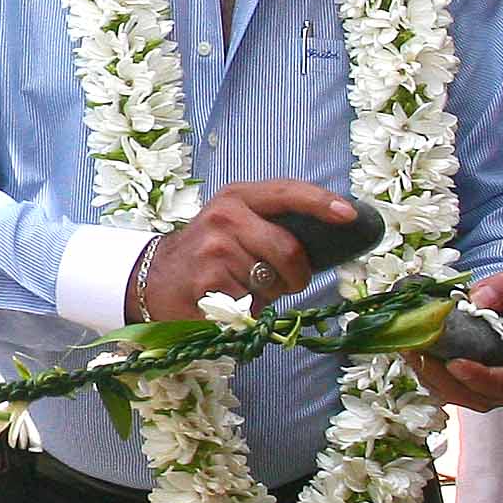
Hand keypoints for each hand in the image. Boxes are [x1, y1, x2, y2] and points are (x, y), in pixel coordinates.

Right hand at [131, 181, 361, 321]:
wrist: (154, 279)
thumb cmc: (207, 255)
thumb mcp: (234, 224)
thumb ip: (272, 226)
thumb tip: (326, 240)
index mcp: (236, 197)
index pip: (286, 192)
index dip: (320, 202)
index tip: (349, 215)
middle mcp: (225, 217)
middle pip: (288, 249)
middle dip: (298, 275)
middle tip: (287, 283)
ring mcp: (215, 250)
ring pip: (272, 281)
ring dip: (268, 294)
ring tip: (242, 288)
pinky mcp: (208, 283)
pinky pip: (252, 303)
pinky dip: (248, 310)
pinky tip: (227, 302)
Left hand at [407, 270, 502, 411]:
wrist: (500, 311)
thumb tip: (479, 301)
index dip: (482, 378)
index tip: (454, 364)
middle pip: (479, 397)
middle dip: (446, 379)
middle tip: (420, 353)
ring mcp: (487, 392)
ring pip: (457, 397)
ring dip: (430, 376)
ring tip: (410, 348)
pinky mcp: (465, 390)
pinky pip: (444, 391)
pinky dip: (425, 374)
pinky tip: (411, 352)